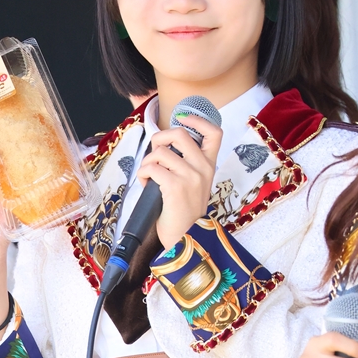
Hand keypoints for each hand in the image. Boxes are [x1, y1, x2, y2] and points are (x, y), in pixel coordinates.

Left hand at [137, 114, 221, 249]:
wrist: (187, 238)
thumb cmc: (185, 211)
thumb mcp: (195, 184)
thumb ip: (187, 164)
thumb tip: (164, 146)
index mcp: (210, 165)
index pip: (214, 133)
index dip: (197, 120)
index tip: (183, 119)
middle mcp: (203, 168)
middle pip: (180, 134)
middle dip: (159, 138)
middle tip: (154, 151)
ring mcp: (190, 177)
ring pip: (160, 152)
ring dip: (147, 162)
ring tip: (148, 175)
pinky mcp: (175, 186)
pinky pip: (152, 168)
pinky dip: (143, 173)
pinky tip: (145, 183)